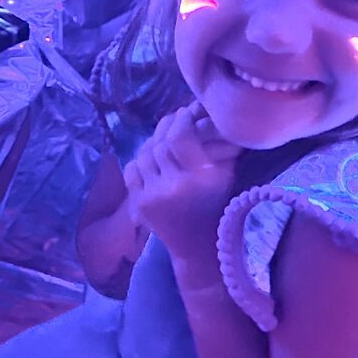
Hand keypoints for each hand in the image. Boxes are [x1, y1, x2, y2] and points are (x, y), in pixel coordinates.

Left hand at [123, 102, 242, 265]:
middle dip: (166, 127)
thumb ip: (214, 144)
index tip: (185, 113)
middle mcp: (175, 185)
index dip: (180, 119)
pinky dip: (140, 161)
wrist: (198, 247)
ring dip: (153, 143)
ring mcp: (154, 196)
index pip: (180, 137)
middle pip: (160, 144)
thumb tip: (199, 110)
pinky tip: (151, 158)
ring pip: (144, 155)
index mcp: (202, 176)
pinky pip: (132, 170)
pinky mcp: (140, 204)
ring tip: (163, 137)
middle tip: (174, 119)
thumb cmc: (217, 205)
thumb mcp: (225, 174)